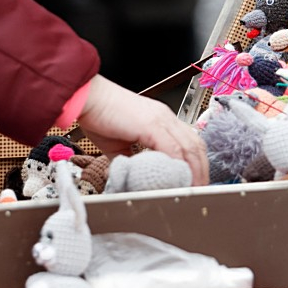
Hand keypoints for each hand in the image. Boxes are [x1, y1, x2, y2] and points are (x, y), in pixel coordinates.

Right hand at [74, 75, 207, 184]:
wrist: (86, 98)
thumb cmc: (98, 115)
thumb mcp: (118, 145)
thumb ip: (129, 160)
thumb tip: (132, 176)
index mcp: (160, 119)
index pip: (189, 141)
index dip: (196, 162)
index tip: (194, 179)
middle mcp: (164, 117)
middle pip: (196, 144)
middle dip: (201, 169)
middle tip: (199, 188)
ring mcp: (160, 119)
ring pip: (189, 147)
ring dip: (194, 170)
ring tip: (193, 188)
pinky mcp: (151, 124)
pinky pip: (172, 148)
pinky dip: (178, 165)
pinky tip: (178, 179)